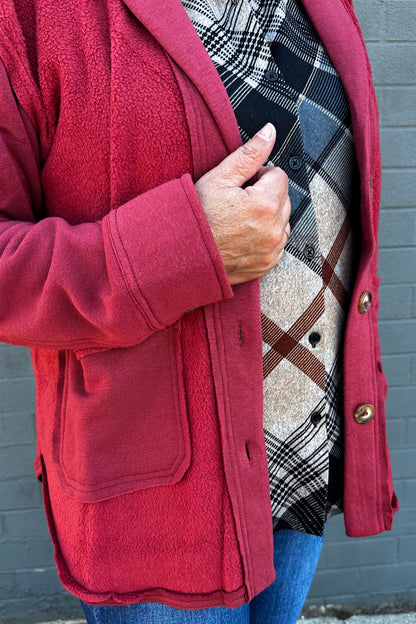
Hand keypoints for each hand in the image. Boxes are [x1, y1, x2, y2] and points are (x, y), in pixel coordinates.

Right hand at [195, 123, 290, 284]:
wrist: (182, 255)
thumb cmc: (196, 218)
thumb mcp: (219, 178)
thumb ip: (249, 154)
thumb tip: (269, 132)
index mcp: (266, 204)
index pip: (279, 175)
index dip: (258, 176)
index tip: (241, 185)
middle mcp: (274, 229)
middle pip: (283, 198)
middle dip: (265, 195)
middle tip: (236, 202)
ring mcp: (271, 249)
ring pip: (282, 221)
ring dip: (267, 217)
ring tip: (239, 219)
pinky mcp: (267, 264)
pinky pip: (277, 243)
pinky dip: (265, 237)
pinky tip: (242, 235)